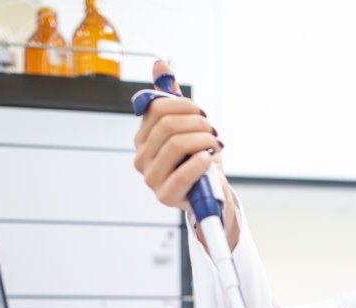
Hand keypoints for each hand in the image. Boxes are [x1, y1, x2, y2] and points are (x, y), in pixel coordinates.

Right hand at [133, 61, 238, 250]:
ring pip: (176, 144)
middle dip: (198, 123)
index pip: (157, 108)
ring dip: (203, 140)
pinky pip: (183, 173)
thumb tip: (159, 64)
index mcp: (143, 138)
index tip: (201, 114)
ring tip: (214, 145)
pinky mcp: (165, 196)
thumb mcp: (187, 125)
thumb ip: (171, 97)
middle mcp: (141, 158)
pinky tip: (208, 160)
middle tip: (212, 131)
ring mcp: (151, 178)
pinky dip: (201, 162)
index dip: (185, 105)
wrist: (210, 194)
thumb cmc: (197, 159)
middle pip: (167, 124)